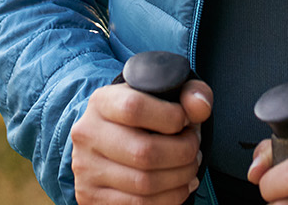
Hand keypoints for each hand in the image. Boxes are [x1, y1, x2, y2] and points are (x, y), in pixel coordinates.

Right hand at [70, 77, 212, 204]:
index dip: (170, 118)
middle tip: (194, 149)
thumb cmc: (144, 118)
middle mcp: (87, 134)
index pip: (135, 108)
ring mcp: (86, 169)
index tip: (185, 122)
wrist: (108, 144)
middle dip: (183, 154)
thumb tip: (200, 108)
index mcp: (101, 102)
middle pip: (144, 152)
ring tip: (190, 168)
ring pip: (144, 184)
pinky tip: (179, 186)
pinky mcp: (92, 197)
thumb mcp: (164, 95)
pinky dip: (169, 198)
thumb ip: (190, 93)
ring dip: (180, 179)